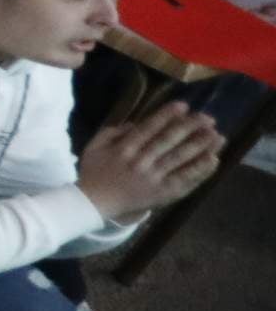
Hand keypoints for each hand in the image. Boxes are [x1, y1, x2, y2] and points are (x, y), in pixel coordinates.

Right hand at [77, 100, 224, 220]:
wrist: (93, 204)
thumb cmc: (94, 173)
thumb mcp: (94, 147)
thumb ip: (113, 132)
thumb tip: (135, 124)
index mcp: (124, 149)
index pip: (149, 129)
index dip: (166, 116)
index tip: (183, 106)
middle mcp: (141, 162)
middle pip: (168, 141)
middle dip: (190, 128)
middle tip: (208, 118)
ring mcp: (153, 178)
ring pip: (180, 159)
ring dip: (200, 146)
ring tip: (218, 136)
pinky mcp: (162, 193)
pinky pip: (184, 180)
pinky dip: (199, 170)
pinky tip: (213, 160)